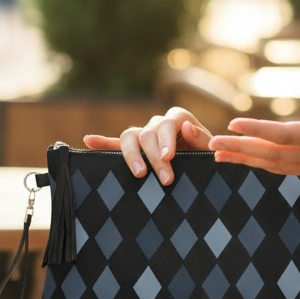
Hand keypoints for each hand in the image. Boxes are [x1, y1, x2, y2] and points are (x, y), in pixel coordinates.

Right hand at [83, 108, 211, 183]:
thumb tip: (187, 127)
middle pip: (149, 134)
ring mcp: (144, 135)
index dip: (167, 139)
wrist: (203, 167)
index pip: (169, 122)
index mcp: (178, 118)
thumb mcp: (211, 149)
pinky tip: (88, 141)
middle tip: (166, 180)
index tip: (169, 157)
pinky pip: (115, 143)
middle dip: (155, 157)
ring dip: (131, 154)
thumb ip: (202, 139)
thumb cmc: (208, 157)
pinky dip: (102, 142)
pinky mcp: (135, 148)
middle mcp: (158, 123)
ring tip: (138, 173)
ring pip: (130, 136)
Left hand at [208, 80, 299, 183]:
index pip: (285, 135)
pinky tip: (246, 159)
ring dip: (245, 159)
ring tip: (218, 154)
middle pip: (271, 154)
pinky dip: (261, 164)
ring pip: (274, 165)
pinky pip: (283, 169)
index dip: (258, 130)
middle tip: (210, 144)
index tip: (233, 124)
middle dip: (240, 149)